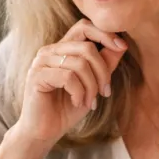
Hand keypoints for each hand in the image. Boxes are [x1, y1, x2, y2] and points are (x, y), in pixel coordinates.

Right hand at [14, 19, 127, 147]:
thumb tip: (122, 44)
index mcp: (62, 48)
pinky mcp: (36, 76)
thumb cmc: (67, 108)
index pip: (84, 27)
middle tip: (105, 92)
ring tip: (90, 101)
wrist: (45, 131)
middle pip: (86, 47)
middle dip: (102, 71)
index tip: (122, 46)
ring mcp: (41, 62)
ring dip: (91, 86)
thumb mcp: (93, 84)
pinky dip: (79, 92)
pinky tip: (77, 102)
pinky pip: (68, 77)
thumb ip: (105, 63)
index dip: (105, 34)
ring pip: (79, 63)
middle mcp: (50, 51)